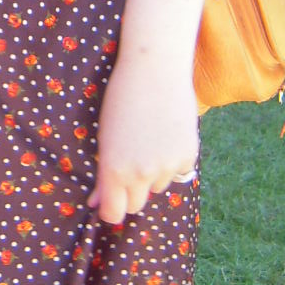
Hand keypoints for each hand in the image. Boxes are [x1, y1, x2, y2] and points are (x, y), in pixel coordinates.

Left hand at [88, 48, 198, 227]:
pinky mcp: (188, 157)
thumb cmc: (121, 99)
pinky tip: (167, 136)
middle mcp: (140, 174)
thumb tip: (95, 203)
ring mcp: (167, 167)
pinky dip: (173, 161)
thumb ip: (103, 174)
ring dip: (152, 174)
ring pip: (157, 186)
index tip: (110, 200)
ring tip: (148, 141)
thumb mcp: (104, 137)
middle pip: (135, 205)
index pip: (113, 213)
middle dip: (130, 192)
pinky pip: (178, 172)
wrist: (155, 71)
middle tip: (128, 165)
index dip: (110, 209)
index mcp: (114, 170)